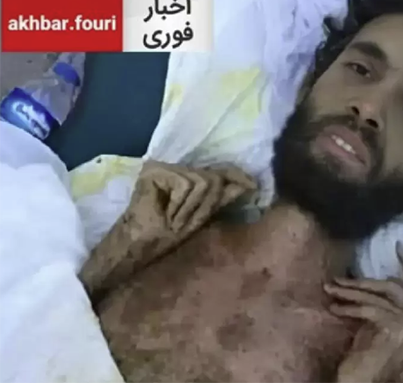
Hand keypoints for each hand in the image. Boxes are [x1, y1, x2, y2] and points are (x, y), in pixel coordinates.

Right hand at [79, 161, 256, 299]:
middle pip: (213, 178)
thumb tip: (251, 184)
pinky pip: (185, 185)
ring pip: (203, 182)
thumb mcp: (202, 217)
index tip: (254, 186)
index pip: (220, 170)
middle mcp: (177, 166)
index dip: (237, 176)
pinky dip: (179, 205)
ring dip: (189, 209)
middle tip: (182, 222)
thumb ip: (222, 198)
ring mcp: (164, 166)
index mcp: (189, 176)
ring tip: (172, 220)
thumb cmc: (167, 236)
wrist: (138, 246)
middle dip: (204, 206)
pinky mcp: (154, 170)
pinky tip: (164, 214)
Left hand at [325, 243, 402, 382]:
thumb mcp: (376, 330)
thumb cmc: (373, 364)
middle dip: (365, 280)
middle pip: (394, 287)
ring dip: (351, 291)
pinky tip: (336, 308)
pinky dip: (351, 307)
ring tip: (330, 290)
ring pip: (379, 296)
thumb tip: (365, 289)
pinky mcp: (397, 327)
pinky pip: (370, 309)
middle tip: (340, 277)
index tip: (399, 246)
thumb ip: (377, 310)